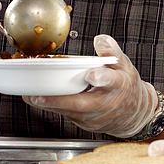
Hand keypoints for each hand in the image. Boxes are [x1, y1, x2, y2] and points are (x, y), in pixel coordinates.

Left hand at [24, 34, 157, 136]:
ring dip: (49, 105)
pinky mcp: (85, 123)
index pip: (111, 81)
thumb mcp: (125, 65)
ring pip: (69, 112)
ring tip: (30, 96)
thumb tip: (100, 39)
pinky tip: (38, 99)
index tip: (91, 75)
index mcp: (119, 86)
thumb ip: (111, 51)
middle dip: (59, 101)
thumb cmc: (126, 87)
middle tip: (38, 96)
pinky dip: (52, 107)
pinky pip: (66, 115)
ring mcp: (95, 117)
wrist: (134, 115)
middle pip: (81, 104)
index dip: (102, 79)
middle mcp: (106, 104)